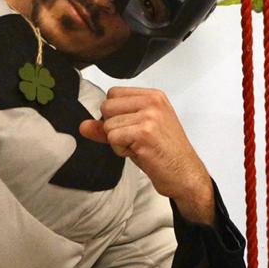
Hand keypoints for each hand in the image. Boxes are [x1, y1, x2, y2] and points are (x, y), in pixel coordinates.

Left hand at [79, 87, 215, 224]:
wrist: (185, 174)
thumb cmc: (165, 153)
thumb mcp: (137, 132)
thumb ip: (110, 126)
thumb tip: (83, 126)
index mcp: (154, 96)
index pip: (113, 93)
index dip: (115, 114)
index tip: (132, 127)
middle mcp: (153, 102)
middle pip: (107, 106)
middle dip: (114, 127)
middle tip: (135, 139)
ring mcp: (149, 116)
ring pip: (108, 125)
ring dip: (118, 142)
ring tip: (139, 147)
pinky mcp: (144, 133)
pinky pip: (112, 138)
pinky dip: (121, 150)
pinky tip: (139, 153)